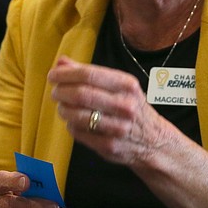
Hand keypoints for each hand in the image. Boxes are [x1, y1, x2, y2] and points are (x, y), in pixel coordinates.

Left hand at [48, 56, 163, 166]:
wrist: (154, 140)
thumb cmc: (130, 107)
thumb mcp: (118, 85)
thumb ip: (88, 73)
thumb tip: (61, 62)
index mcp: (127, 85)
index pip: (89, 75)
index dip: (66, 74)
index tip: (53, 75)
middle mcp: (125, 105)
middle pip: (81, 95)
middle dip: (61, 92)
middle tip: (55, 92)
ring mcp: (118, 128)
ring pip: (77, 116)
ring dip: (63, 109)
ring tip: (62, 106)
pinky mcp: (109, 146)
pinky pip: (79, 132)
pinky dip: (71, 125)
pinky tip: (73, 121)